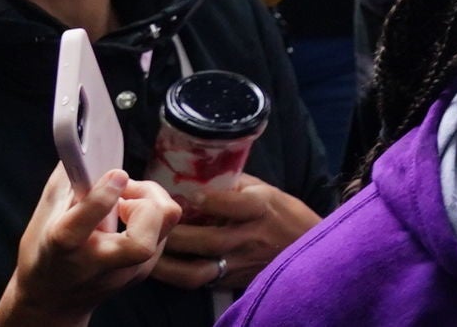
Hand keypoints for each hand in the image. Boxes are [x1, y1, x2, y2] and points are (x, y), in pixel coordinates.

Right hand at [0, 164, 179, 326]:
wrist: (52, 301)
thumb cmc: (45, 255)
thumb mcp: (43, 219)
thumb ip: (65, 183)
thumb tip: (80, 142)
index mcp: (63, 248)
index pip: (82, 226)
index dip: (102, 197)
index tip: (115, 174)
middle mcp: (97, 264)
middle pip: (141, 241)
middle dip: (145, 204)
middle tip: (126, 193)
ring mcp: (125, 272)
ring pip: (165, 229)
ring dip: (152, 202)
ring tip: (127, 201)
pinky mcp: (144, 271)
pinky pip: (166, 230)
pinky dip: (153, 213)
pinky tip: (131, 214)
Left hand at [146, 171, 316, 292]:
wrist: (308, 251)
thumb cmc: (287, 215)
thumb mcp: (268, 191)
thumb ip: (236, 185)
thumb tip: (200, 174)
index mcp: (261, 208)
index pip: (230, 204)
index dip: (204, 200)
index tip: (181, 193)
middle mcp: (249, 237)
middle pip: (206, 240)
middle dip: (174, 234)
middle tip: (149, 224)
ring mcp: (240, 263)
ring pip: (197, 270)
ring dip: (168, 264)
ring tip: (148, 253)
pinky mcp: (233, 281)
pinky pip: (201, 282)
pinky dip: (178, 276)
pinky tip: (163, 268)